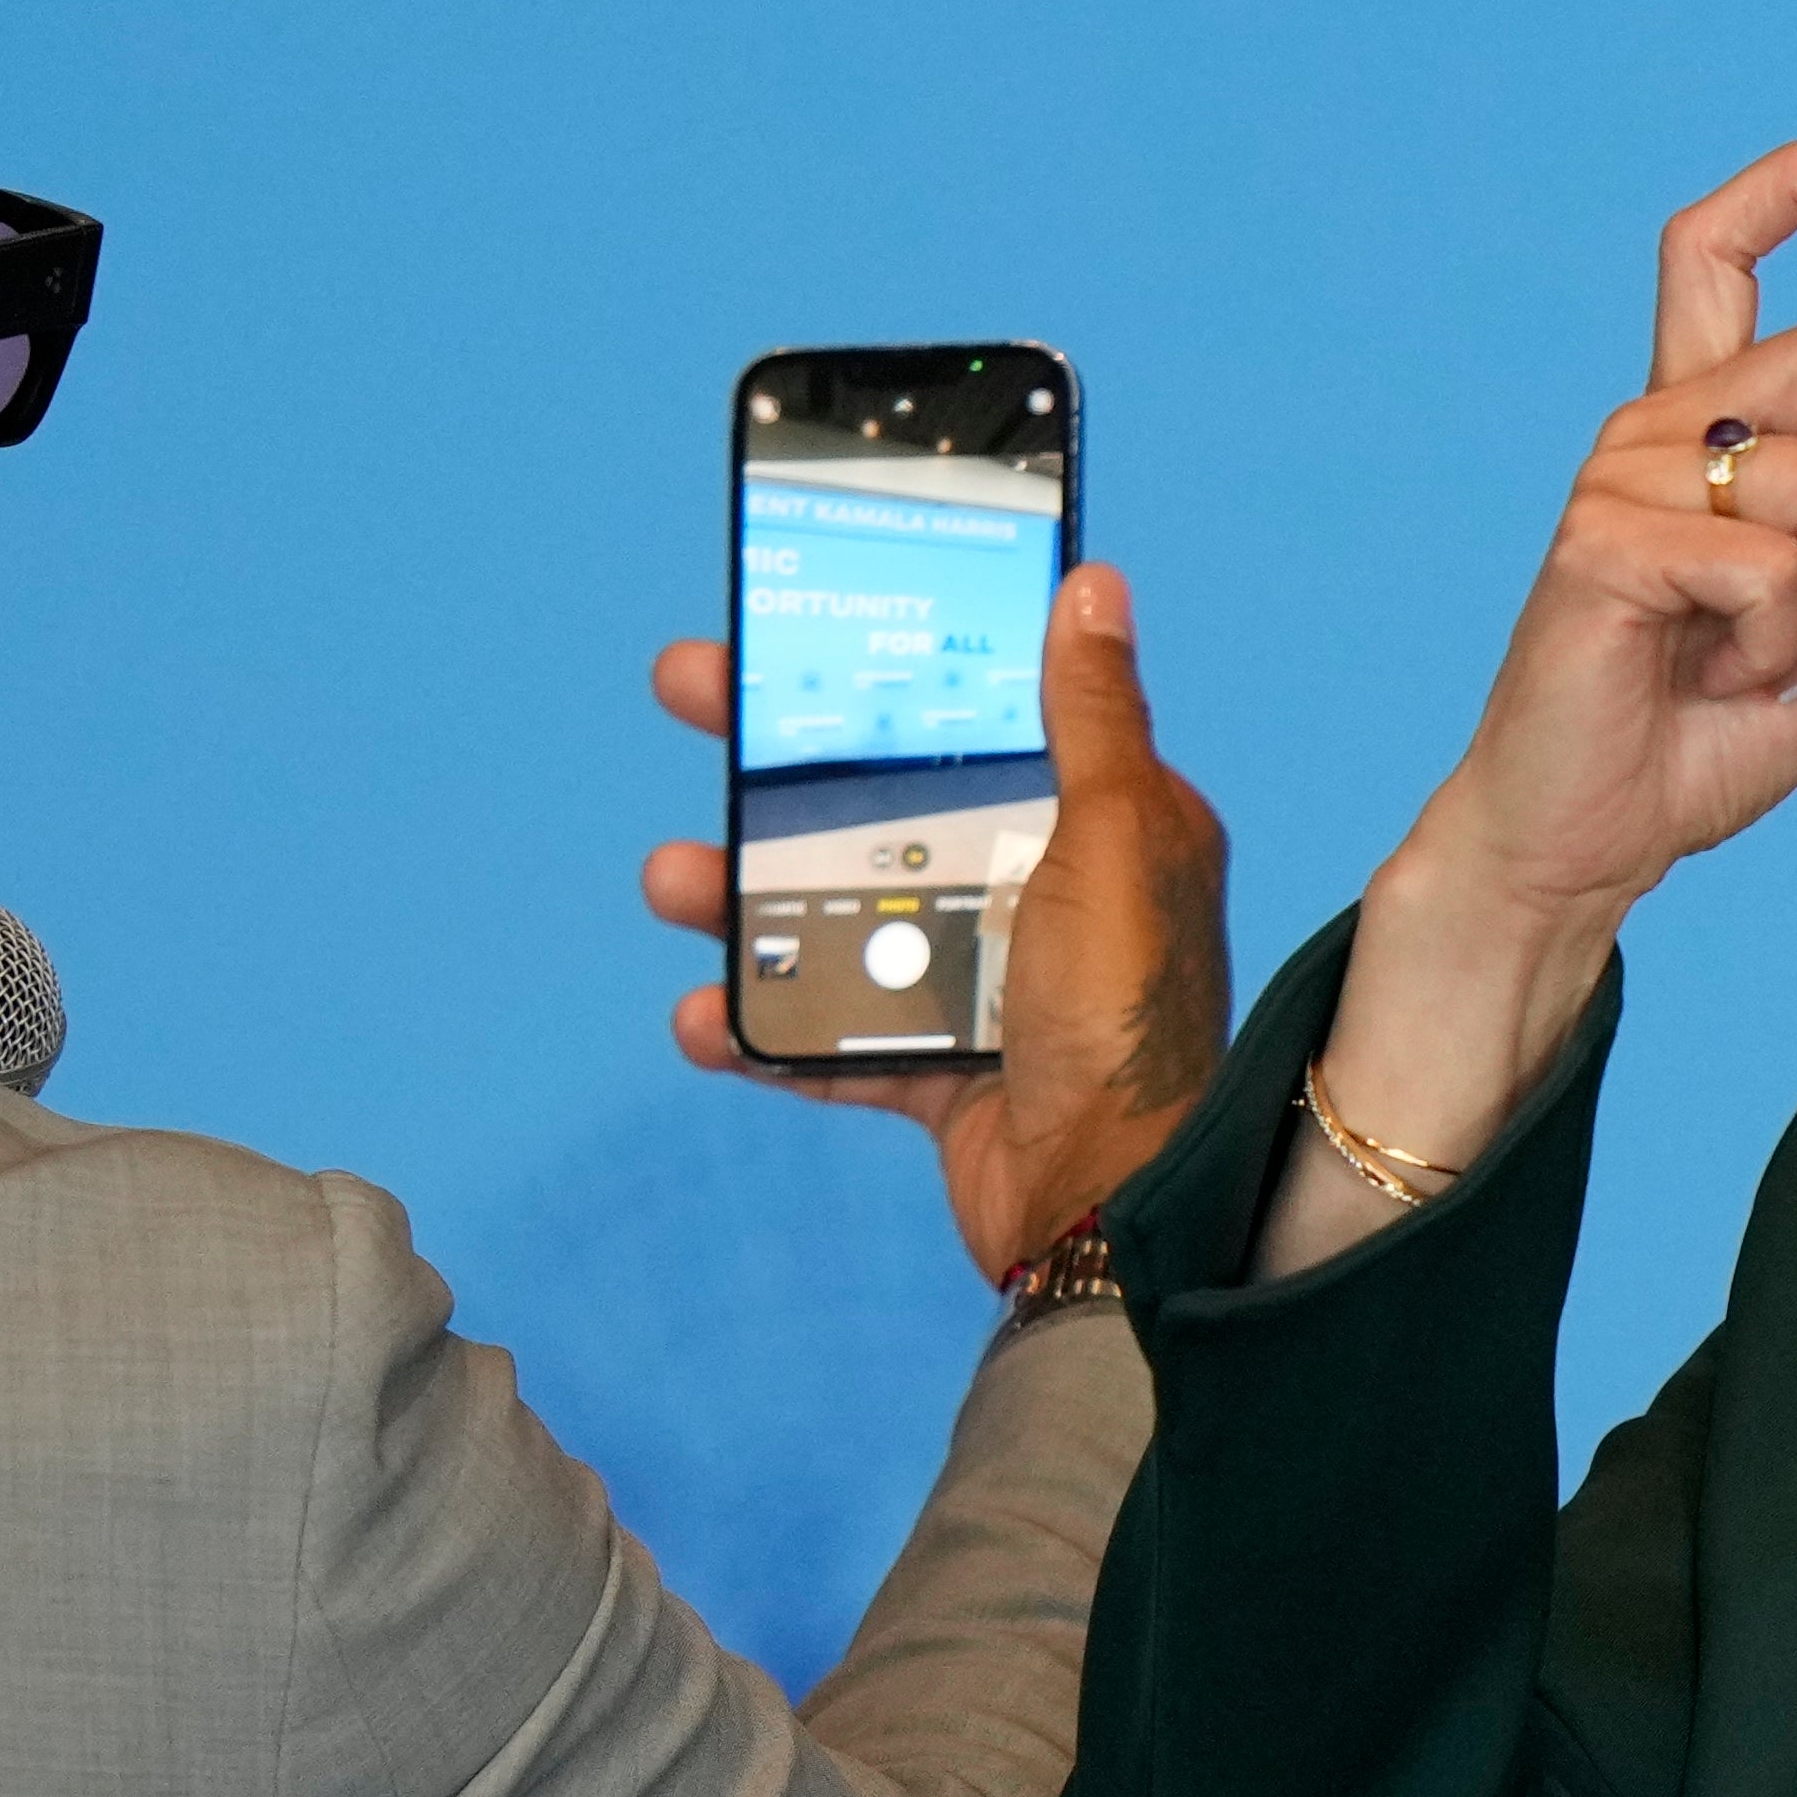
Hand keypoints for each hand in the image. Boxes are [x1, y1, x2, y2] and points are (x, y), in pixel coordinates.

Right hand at [637, 560, 1232, 1282]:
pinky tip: (706, 1014)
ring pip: (845, 915)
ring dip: (747, 896)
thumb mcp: (1115, 843)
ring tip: (672, 881)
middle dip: (780, 758)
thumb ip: (1091, 718)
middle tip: (687, 693)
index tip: (806, 620)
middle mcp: (1044, 897)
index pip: (988, 715)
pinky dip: (766, 1028)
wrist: (1108, 1210)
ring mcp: (987, 987)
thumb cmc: (1125, 1022)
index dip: (897, 666)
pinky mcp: (941, 1073)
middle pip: (891, 802)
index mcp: (1104, 828)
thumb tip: (1090, 586)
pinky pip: (835, 1035)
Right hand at [1389, 137, 1796, 957]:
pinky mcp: (1603, 543)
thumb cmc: (1688, 747)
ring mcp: (1621, 474)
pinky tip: (1711, 682)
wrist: (1579, 847)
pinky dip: (1780, 646)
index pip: (1720, 242)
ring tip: (1747, 665)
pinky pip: (1769, 563)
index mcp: (1701, 422)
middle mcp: (1654, 422)